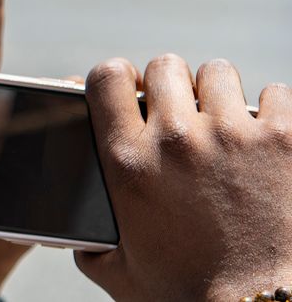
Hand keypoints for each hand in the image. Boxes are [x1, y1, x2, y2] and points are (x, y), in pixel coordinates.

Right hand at [78, 56, 291, 300]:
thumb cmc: (190, 298)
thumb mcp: (120, 273)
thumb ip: (89, 245)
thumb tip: (74, 234)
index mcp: (127, 163)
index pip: (106, 77)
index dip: (117, 77)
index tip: (130, 88)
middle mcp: (175, 140)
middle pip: (165, 66)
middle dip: (172, 85)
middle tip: (183, 113)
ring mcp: (233, 135)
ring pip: (218, 73)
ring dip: (220, 94)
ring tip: (227, 125)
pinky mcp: (285, 140)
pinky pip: (275, 94)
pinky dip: (272, 112)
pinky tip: (268, 137)